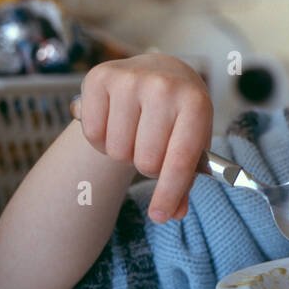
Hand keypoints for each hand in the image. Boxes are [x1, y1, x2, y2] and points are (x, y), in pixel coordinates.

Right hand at [71, 53, 212, 222]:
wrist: (161, 71)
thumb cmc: (180, 115)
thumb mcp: (194, 141)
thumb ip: (184, 178)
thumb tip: (173, 213)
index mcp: (196, 104)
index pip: (179, 160)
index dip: (168, 193)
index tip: (160, 216)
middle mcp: (164, 87)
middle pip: (145, 161)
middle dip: (148, 166)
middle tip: (152, 147)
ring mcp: (130, 80)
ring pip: (117, 150)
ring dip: (124, 153)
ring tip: (135, 133)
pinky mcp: (99, 77)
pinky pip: (92, 134)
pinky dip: (101, 139)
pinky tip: (114, 122)